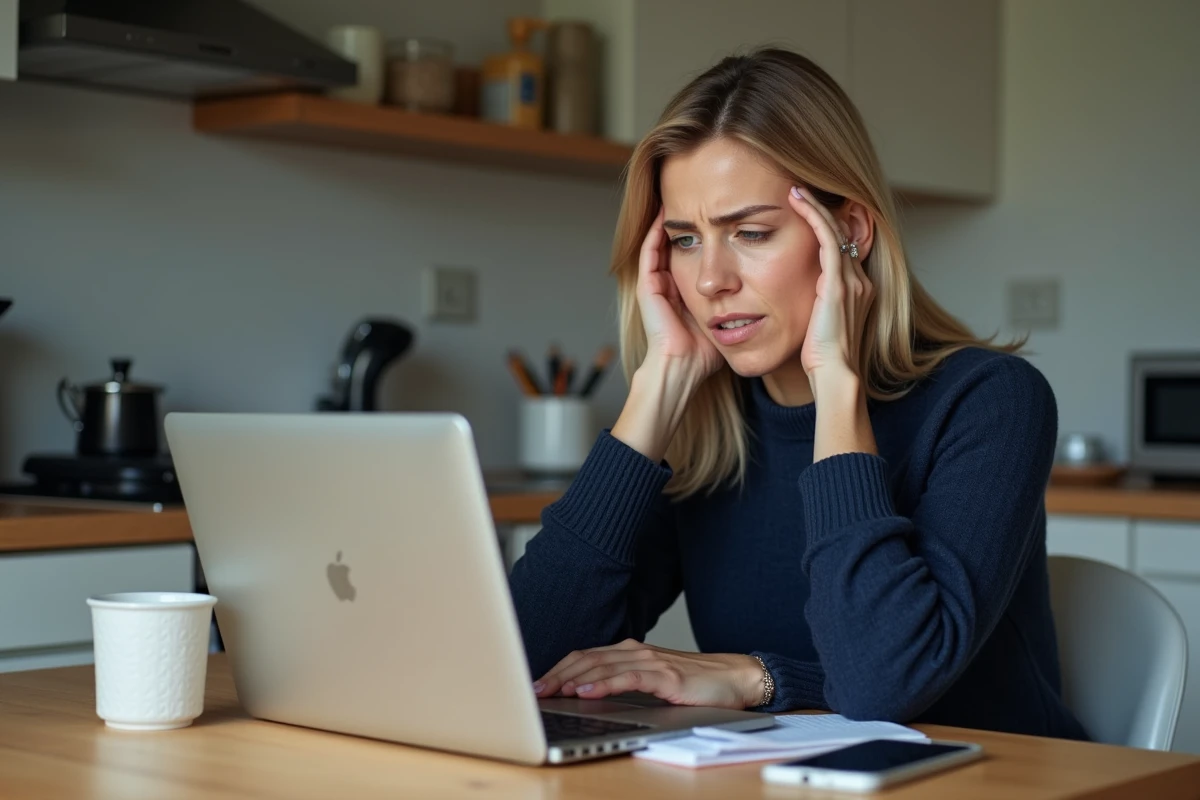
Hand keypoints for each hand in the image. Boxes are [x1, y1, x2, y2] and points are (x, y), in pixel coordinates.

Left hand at [532, 639, 764, 709]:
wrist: (734, 679)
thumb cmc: (694, 683)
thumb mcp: (652, 681)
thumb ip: (624, 681)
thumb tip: (586, 694)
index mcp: (630, 652)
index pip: (585, 656)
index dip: (558, 668)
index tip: (537, 682)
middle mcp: (637, 652)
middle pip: (587, 659)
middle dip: (557, 674)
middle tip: (535, 689)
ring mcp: (651, 662)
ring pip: (603, 667)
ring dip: (573, 678)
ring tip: (553, 691)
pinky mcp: (665, 676)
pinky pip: (628, 679)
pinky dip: (603, 684)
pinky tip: (587, 692)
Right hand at [610, 209, 724, 460]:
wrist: (683, 369)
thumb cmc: (706, 355)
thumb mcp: (730, 321)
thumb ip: (744, 305)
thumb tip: (778, 293)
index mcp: (688, 292)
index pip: (697, 255)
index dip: (708, 235)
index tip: (725, 215)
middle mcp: (671, 285)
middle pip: (681, 245)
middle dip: (691, 222)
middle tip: (703, 198)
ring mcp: (657, 284)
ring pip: (663, 244)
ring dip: (673, 221)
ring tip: (683, 197)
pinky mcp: (648, 286)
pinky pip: (650, 251)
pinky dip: (656, 232)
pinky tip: (667, 213)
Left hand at [788, 187, 874, 390]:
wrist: (834, 375)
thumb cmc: (822, 361)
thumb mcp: (820, 329)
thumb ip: (817, 309)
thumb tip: (802, 302)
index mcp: (857, 292)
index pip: (843, 249)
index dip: (826, 227)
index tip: (806, 211)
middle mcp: (859, 282)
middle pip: (844, 234)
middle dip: (823, 211)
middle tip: (800, 190)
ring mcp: (851, 281)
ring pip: (836, 231)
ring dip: (816, 207)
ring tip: (797, 190)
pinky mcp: (838, 283)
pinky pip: (828, 238)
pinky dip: (813, 216)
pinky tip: (798, 201)